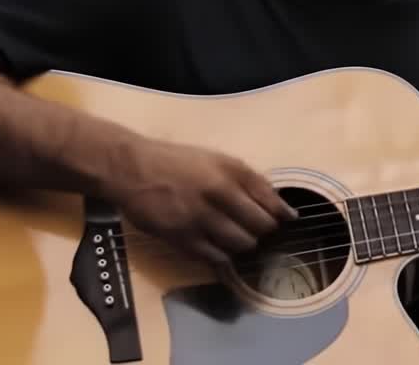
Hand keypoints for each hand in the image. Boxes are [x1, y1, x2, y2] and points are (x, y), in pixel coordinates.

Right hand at [106, 137, 296, 264]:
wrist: (132, 169)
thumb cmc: (180, 162)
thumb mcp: (220, 160)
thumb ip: (251, 181)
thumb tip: (282, 206)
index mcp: (232, 174)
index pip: (272, 204)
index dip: (282, 216)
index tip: (286, 221)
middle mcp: (220, 196)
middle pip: (261, 227)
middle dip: (264, 231)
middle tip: (258, 230)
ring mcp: (200, 220)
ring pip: (241, 245)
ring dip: (245, 244)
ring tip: (238, 237)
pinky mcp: (181, 239)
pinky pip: (215, 258)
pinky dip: (223, 257)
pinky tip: (220, 249)